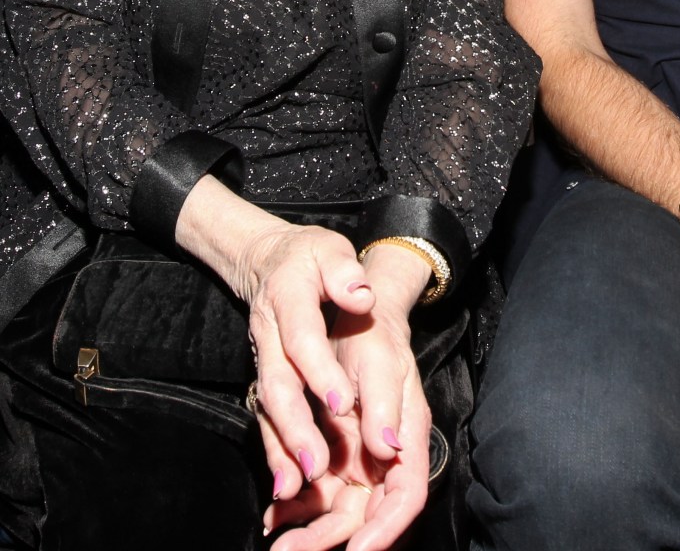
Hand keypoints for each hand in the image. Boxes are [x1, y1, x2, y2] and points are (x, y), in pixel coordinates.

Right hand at [238, 222, 377, 493]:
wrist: (267, 260)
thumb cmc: (309, 257)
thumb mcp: (330, 249)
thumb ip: (344, 273)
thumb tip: (362, 297)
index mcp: (287, 298)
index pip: (302, 338)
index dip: (320, 371)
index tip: (343, 402)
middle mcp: (268, 334)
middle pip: (278, 383)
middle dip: (295, 426)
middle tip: (316, 464)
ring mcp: (262, 357)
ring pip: (267, 406)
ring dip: (282, 446)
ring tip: (300, 484)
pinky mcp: (263, 375)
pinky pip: (264, 415)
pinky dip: (273, 449)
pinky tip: (286, 483)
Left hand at [264, 272, 431, 549]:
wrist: (349, 319)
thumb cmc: (371, 336)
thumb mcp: (379, 364)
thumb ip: (383, 408)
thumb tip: (387, 450)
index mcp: (407, 438)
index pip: (406, 496)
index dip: (385, 529)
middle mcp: (385, 457)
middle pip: (368, 514)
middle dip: (333, 539)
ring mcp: (359, 460)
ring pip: (340, 511)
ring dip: (311, 531)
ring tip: (278, 544)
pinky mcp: (335, 455)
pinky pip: (318, 493)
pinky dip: (297, 507)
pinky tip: (274, 516)